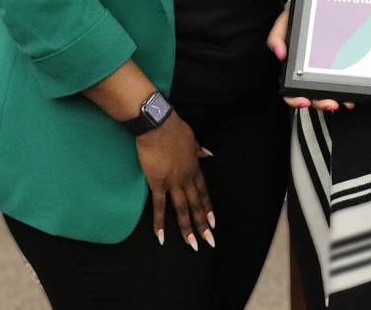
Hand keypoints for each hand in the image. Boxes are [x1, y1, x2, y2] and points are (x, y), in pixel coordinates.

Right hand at [135, 114, 214, 250]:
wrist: (158, 125)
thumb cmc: (174, 129)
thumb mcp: (192, 139)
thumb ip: (200, 150)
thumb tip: (209, 154)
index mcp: (194, 167)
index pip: (203, 192)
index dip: (208, 207)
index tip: (213, 222)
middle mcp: (186, 178)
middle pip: (196, 204)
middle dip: (203, 224)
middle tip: (209, 241)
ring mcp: (173, 182)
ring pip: (182, 209)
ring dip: (187, 228)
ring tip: (192, 244)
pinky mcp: (157, 183)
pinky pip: (159, 206)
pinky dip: (159, 223)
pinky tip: (161, 238)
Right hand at [267, 8, 353, 110]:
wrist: (314, 7)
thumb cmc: (297, 19)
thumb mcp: (284, 23)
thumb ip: (276, 37)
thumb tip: (280, 54)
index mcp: (293, 68)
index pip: (290, 91)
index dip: (295, 100)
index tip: (303, 101)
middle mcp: (307, 74)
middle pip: (312, 96)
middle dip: (321, 103)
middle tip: (331, 103)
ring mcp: (321, 72)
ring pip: (327, 93)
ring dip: (335, 99)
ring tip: (345, 100)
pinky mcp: (336, 67)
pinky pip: (340, 82)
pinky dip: (345, 90)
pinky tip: (351, 92)